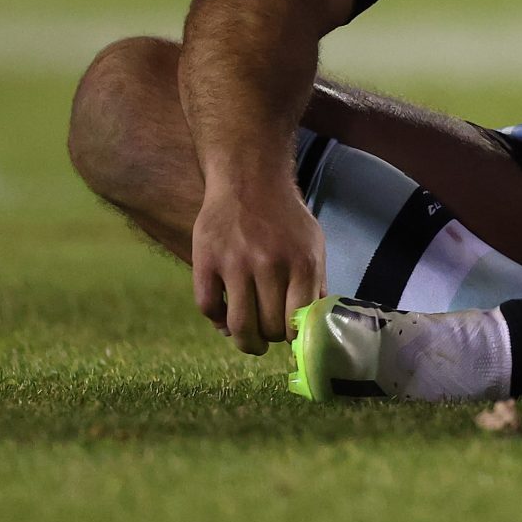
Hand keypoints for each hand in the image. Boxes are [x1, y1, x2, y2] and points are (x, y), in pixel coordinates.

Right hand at [191, 173, 324, 354]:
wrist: (249, 180)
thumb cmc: (285, 218)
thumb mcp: (312, 244)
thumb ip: (315, 282)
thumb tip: (314, 324)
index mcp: (302, 262)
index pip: (296, 320)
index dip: (292, 337)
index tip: (288, 338)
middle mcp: (270, 264)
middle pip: (268, 326)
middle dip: (269, 338)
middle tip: (268, 337)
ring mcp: (235, 263)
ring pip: (238, 325)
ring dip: (244, 341)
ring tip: (249, 341)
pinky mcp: (206, 261)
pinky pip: (208, 308)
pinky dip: (216, 321)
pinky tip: (225, 318)